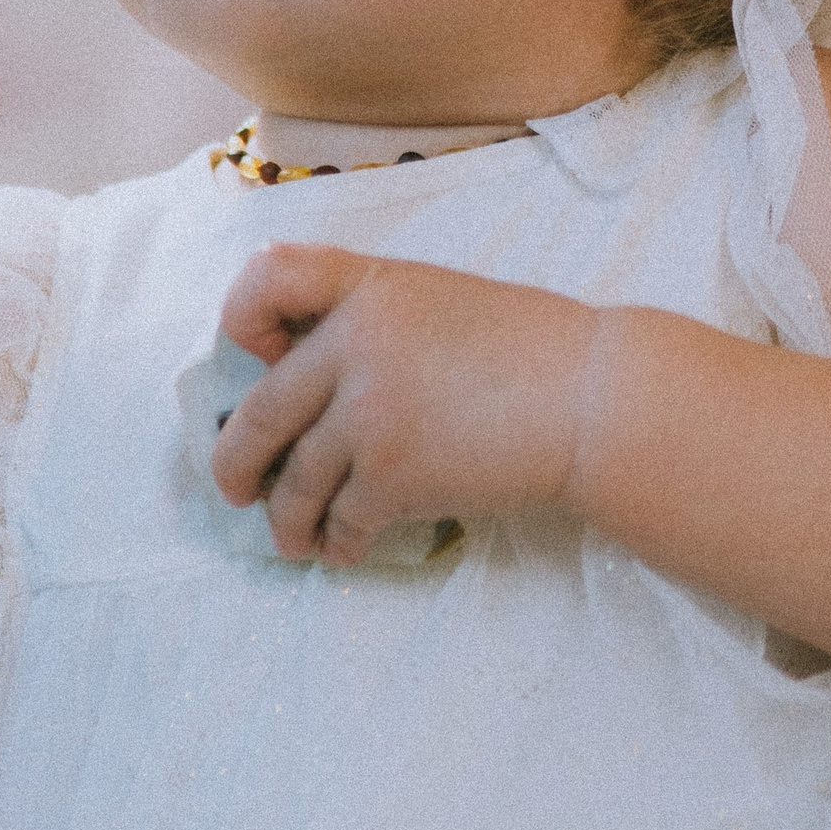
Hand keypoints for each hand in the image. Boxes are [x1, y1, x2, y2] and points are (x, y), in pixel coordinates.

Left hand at [213, 244, 599, 564]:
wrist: (593, 400)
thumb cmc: (532, 347)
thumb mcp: (440, 298)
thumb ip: (371, 318)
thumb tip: (306, 371)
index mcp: (368, 289)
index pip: (266, 279)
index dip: (241, 320)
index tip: (253, 358)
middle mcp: (354, 346)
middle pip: (261, 414)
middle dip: (237, 464)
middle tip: (239, 489)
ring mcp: (368, 416)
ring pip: (294, 485)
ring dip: (287, 522)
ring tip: (292, 540)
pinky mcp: (391, 478)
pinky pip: (341, 522)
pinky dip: (338, 544)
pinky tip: (345, 550)